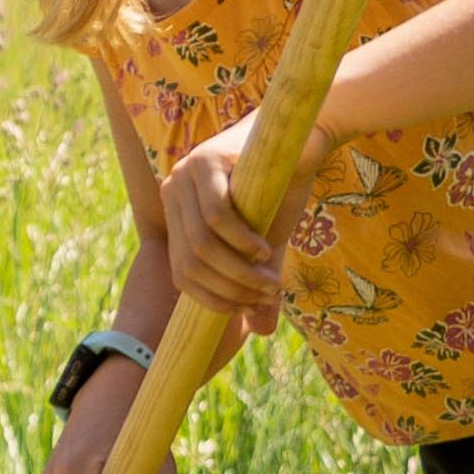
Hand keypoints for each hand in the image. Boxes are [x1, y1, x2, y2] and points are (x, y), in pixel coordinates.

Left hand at [160, 110, 320, 334]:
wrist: (301, 143)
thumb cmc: (279, 193)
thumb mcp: (266, 247)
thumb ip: (258, 284)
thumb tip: (260, 330)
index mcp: (176, 214)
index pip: (181, 273)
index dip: (213, 299)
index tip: (250, 307)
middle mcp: (172, 193)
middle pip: (191, 262)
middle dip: (230, 289)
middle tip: (266, 296)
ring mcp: (184, 175)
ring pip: (203, 244)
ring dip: (239, 272)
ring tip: (270, 282)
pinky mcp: (206, 161)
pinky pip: (217, 215)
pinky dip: (242, 242)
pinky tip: (263, 251)